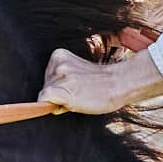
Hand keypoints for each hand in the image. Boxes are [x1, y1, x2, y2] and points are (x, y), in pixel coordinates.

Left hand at [38, 47, 162, 114]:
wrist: (119, 84)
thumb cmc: (101, 83)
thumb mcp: (77, 73)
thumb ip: (60, 82)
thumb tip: (43, 103)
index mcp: (59, 55)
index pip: (47, 78)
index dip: (57, 88)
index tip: (73, 88)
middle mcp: (57, 63)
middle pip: (45, 85)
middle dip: (58, 93)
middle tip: (79, 92)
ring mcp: (59, 76)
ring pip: (45, 95)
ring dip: (60, 100)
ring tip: (80, 96)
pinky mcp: (61, 89)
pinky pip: (44, 100)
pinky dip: (51, 106)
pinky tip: (70, 104)